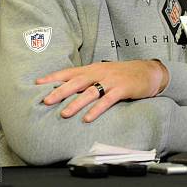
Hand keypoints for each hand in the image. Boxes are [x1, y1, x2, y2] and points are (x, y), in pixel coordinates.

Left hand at [35, 60, 168, 122]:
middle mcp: (100, 72)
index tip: (37, 84)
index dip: (53, 77)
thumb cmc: (123, 74)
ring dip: (76, 103)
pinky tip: (88, 118)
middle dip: (60, 91)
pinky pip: (107, 100)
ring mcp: (111, 80)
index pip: (70, 72)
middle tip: (46, 100)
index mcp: (93, 68)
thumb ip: (88, 79)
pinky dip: (97, 109)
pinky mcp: (122, 89)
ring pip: (90, 91)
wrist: (148, 71)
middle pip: (77, 81)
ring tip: (64, 113)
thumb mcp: (104, 73)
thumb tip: (67, 89)